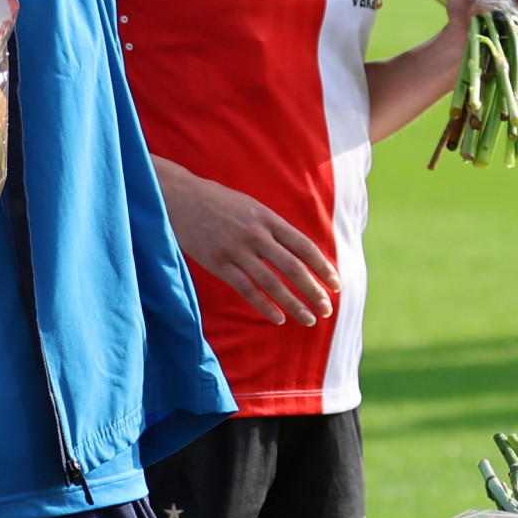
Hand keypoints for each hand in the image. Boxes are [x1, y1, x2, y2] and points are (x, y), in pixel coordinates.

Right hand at [154, 158, 334, 324]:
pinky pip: (246, 289)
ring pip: (272, 283)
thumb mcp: (252, 207)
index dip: (324, 267)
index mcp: (268, 218)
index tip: (337, 285)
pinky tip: (279, 318)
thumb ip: (274, 229)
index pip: (305, 246)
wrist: (180, 197)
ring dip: (294, 304)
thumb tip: (300, 252)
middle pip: (293, 267)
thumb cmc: (219, 203)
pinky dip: (264, 305)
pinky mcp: (218, 263)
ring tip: (309, 319)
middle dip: (314, 290)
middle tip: (328, 309)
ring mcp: (236, 249)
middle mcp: (256, 234)